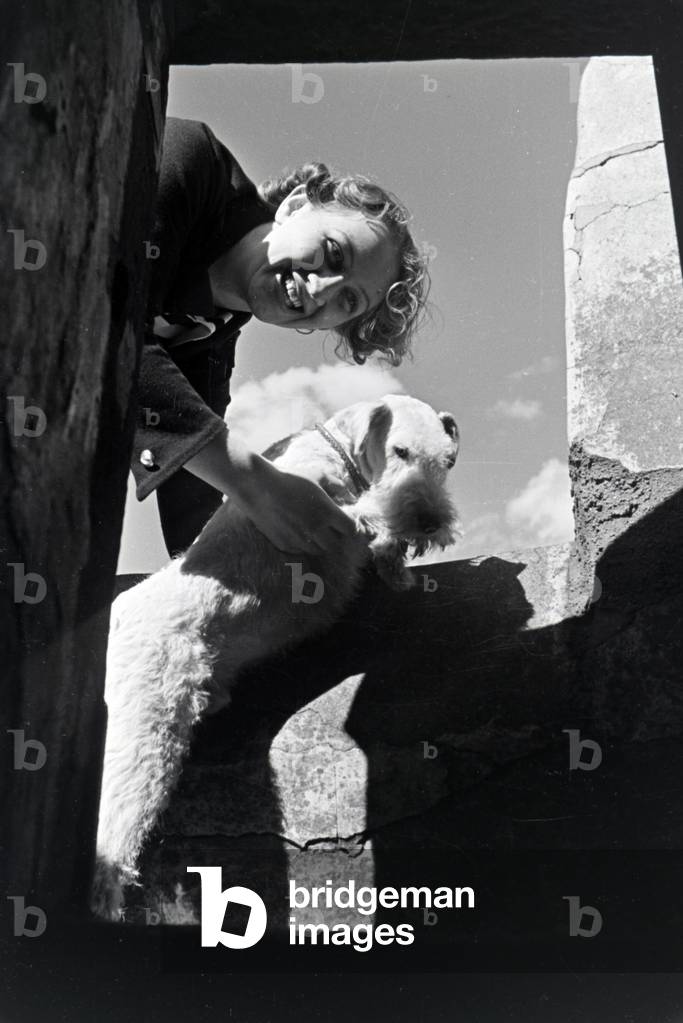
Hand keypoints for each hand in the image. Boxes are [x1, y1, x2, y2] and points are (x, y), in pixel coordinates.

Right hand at [183, 431, 357, 555]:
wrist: (259, 487)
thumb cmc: (290, 478)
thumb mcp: (316, 475)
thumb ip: (335, 484)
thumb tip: (347, 493)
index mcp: (327, 512)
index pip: (350, 529)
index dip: (349, 526)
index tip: (344, 522)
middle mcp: (316, 529)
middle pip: (335, 544)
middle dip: (335, 537)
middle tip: (329, 529)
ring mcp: (300, 539)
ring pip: (318, 550)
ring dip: (319, 543)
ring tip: (312, 531)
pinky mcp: (285, 545)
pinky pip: (300, 551)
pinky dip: (302, 545)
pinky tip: (296, 532)